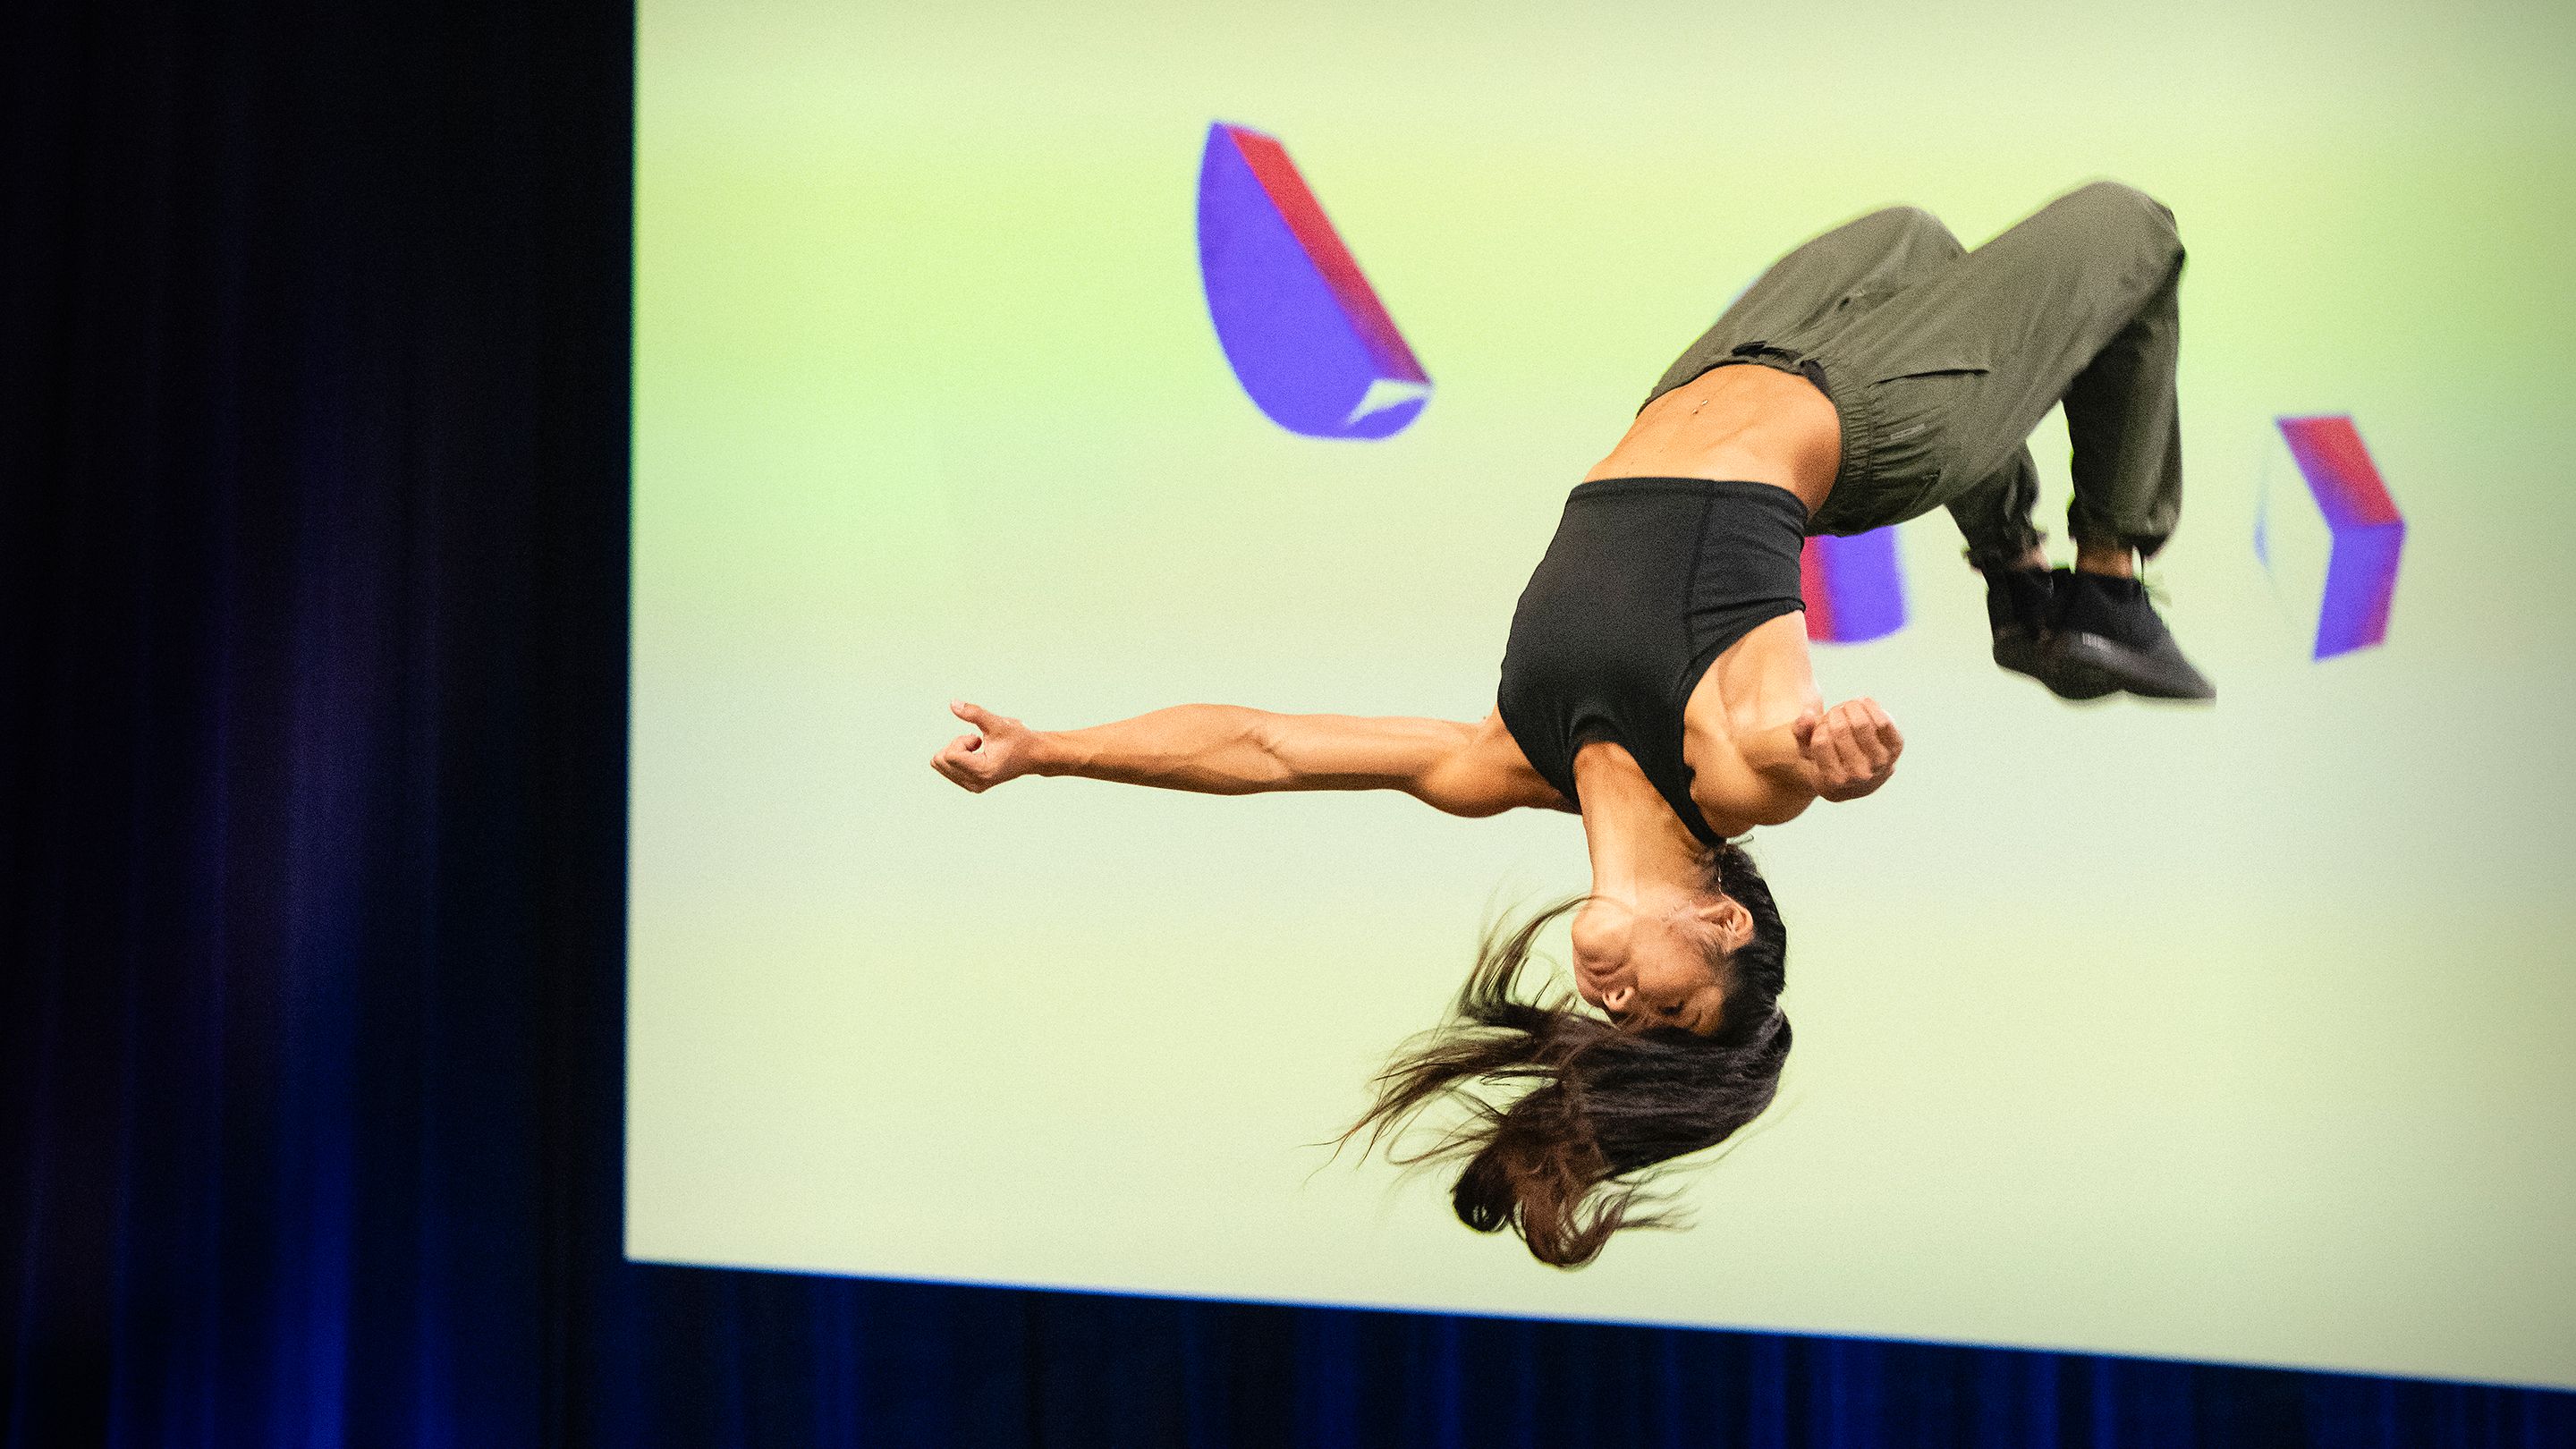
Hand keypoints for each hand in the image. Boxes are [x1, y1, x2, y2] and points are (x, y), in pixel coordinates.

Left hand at [931, 701, 1046, 792]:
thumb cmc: (1018, 738)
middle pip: (940, 760)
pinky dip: (957, 758)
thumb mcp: (997, 723)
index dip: (961, 740)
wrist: (1033, 756)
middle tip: (978, 743)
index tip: (979, 738)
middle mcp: (975, 783)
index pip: (950, 755)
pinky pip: (946, 769)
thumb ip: (974, 713)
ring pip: (940, 765)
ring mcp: (973, 787)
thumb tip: (952, 703)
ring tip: (979, 749)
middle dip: (956, 745)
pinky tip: (977, 755)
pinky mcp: (971, 786)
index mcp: (983, 771)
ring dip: (956, 751)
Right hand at [1791, 697, 1902, 802]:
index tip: (1821, 725)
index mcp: (1834, 781)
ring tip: (1846, 707)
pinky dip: (1870, 706)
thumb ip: (1800, 733)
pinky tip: (1862, 702)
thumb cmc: (1827, 761)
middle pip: (1841, 730)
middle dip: (1833, 714)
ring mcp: (1881, 763)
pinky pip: (1883, 720)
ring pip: (1863, 723)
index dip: (1819, 726)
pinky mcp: (1896, 748)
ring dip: (1851, 707)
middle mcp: (1860, 776)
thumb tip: (1807, 715)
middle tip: (1834, 712)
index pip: (1821, 741)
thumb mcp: (1807, 751)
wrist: (1858, 780)